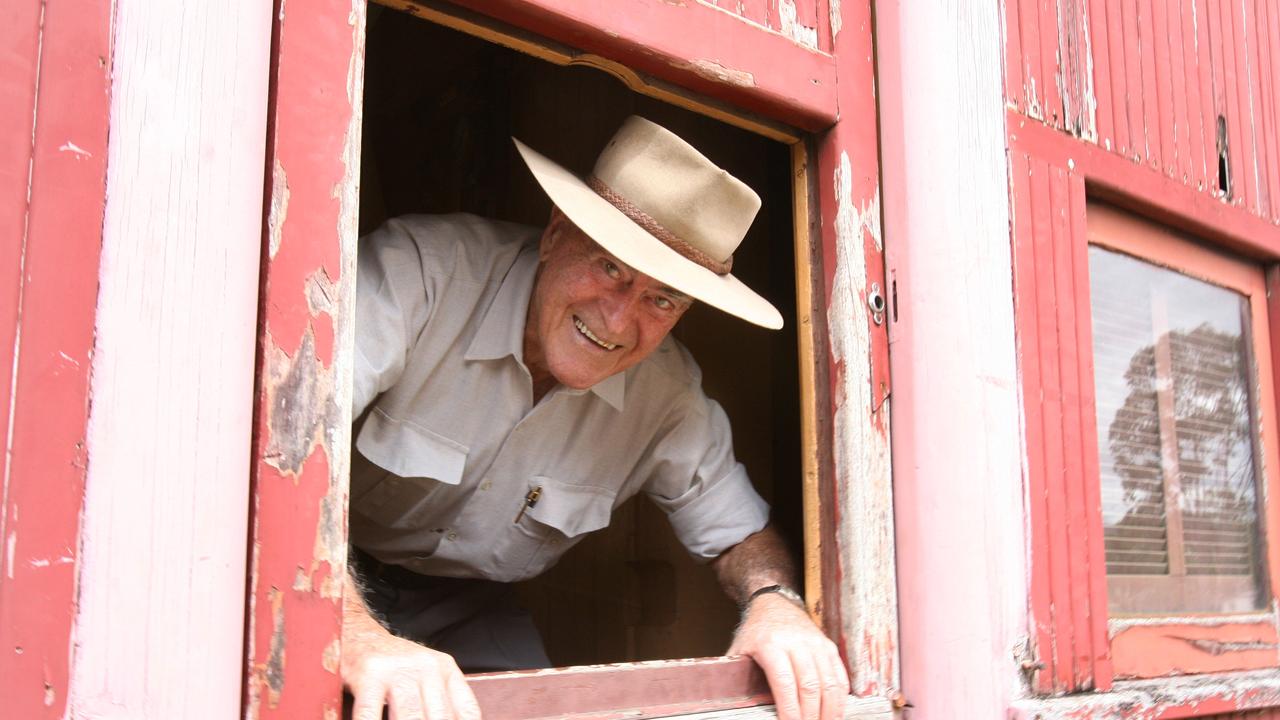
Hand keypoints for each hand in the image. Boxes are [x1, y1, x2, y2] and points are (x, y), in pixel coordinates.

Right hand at [343, 623, 480, 719]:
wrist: (358, 634)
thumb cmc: (395, 665)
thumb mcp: (427, 675)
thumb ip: (442, 702)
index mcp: (445, 669)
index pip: (466, 711)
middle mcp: (426, 667)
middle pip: (439, 718)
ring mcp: (397, 670)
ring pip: (410, 718)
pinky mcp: (369, 674)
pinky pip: (371, 715)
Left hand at [729, 593, 848, 719]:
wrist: (774, 603)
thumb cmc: (755, 632)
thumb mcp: (739, 650)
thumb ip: (734, 676)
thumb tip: (729, 703)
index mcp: (770, 645)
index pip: (784, 684)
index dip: (790, 711)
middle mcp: (796, 643)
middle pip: (810, 687)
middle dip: (810, 716)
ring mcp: (816, 644)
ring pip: (829, 683)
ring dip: (829, 711)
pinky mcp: (829, 646)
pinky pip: (840, 676)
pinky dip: (840, 698)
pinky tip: (835, 712)